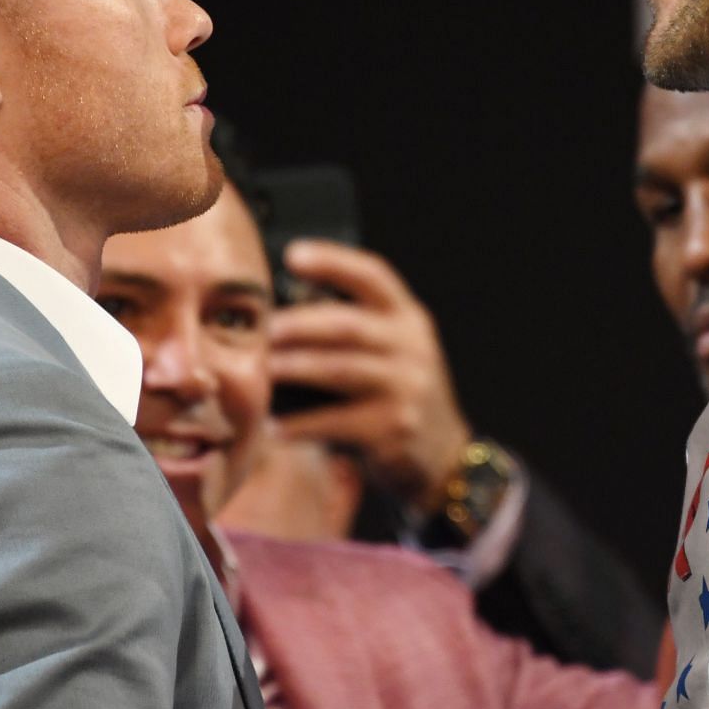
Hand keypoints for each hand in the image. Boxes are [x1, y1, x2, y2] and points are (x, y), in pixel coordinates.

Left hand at [267, 239, 472, 514]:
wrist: (444, 454)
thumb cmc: (400, 394)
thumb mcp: (395, 350)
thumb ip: (357, 328)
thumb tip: (284, 315)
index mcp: (408, 318)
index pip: (374, 276)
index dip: (334, 261)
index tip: (294, 254)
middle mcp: (412, 347)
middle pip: (349, 324)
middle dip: (301, 324)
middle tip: (265, 328)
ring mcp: (407, 387)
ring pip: (340, 370)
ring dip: (296, 369)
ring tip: (265, 370)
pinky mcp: (395, 427)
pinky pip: (337, 422)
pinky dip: (301, 425)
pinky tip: (275, 426)